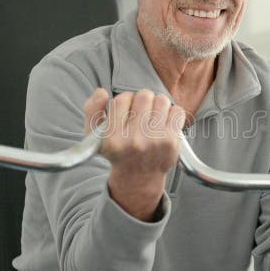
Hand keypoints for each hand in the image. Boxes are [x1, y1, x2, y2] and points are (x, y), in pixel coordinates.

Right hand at [83, 88, 185, 220]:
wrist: (139, 178)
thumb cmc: (117, 152)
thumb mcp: (95, 136)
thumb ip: (92, 111)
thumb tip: (101, 93)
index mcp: (112, 138)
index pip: (121, 100)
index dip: (126, 100)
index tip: (127, 108)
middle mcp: (133, 140)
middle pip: (144, 96)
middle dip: (143, 100)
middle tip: (142, 111)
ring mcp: (154, 141)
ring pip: (162, 100)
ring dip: (158, 105)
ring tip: (153, 116)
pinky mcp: (172, 142)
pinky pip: (177, 111)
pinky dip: (172, 113)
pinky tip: (164, 123)